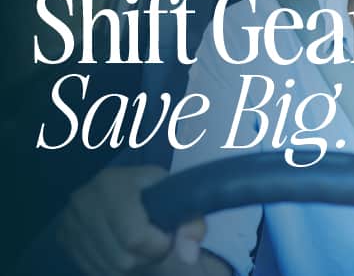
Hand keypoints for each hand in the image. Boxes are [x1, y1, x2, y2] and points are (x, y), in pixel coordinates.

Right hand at [57, 166, 205, 275]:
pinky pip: (94, 270)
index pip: (135, 237)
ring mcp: (70, 222)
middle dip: (147, 257)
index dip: (159, 246)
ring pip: (109, 268)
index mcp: (112, 185)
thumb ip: (191, 223)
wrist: (122, 186)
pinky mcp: (64, 238)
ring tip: (140, 244)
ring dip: (132, 264)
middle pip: (123, 258)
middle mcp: (85, 202)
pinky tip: (124, 250)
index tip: (167, 236)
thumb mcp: (178, 197)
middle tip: (155, 242)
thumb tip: (189, 255)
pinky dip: (114, 267)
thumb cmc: (155, 191)